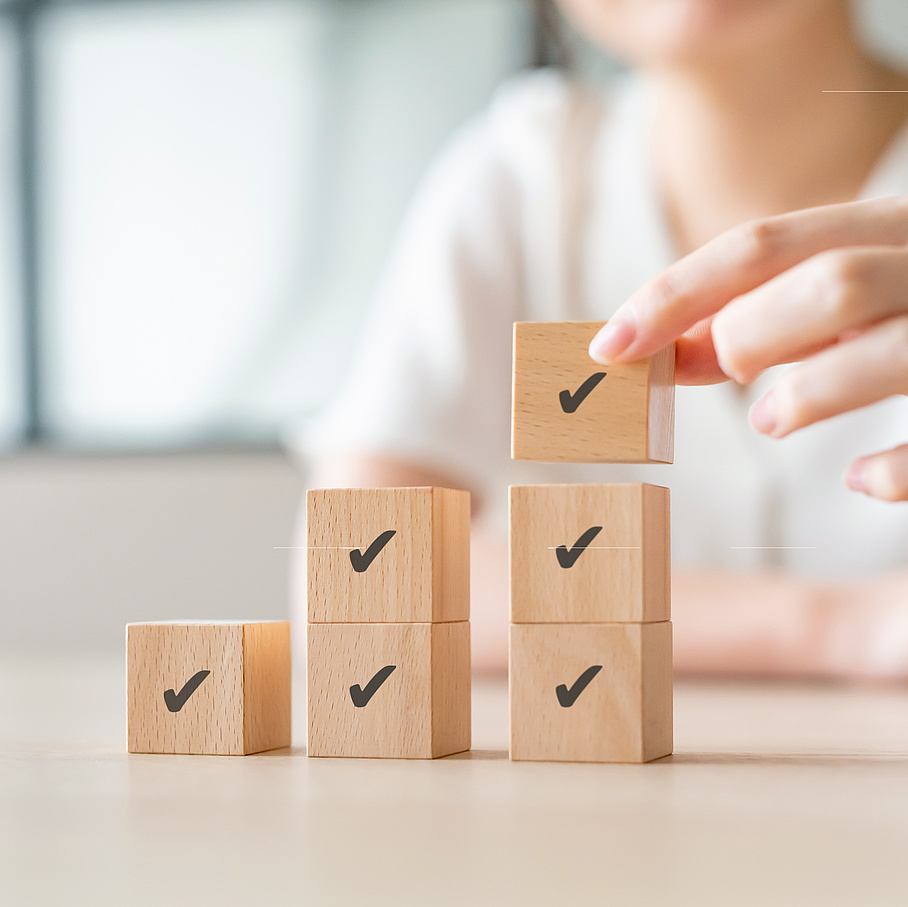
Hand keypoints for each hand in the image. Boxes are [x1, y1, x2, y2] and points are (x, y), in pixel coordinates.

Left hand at [589, 196, 907, 501]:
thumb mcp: (842, 296)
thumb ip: (759, 317)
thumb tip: (662, 350)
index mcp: (887, 226)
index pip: (759, 245)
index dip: (673, 295)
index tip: (608, 347)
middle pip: (829, 283)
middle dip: (752, 334)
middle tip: (731, 373)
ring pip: (889, 347)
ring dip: (809, 393)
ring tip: (773, 417)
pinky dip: (894, 469)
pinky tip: (859, 479)